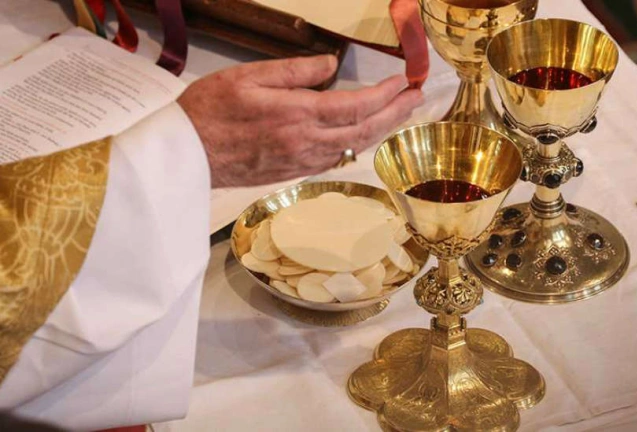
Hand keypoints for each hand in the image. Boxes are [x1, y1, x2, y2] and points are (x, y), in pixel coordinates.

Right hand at [177, 55, 423, 187]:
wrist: (186, 156)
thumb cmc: (210, 110)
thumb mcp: (250, 76)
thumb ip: (296, 71)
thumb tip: (330, 64)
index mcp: (298, 115)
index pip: (357, 105)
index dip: (386, 94)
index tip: (404, 81)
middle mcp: (307, 142)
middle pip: (365, 130)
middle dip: (396, 114)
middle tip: (417, 100)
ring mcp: (302, 161)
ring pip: (355, 147)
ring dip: (381, 130)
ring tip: (399, 115)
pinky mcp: (294, 172)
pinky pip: (336, 159)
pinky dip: (357, 144)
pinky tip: (364, 135)